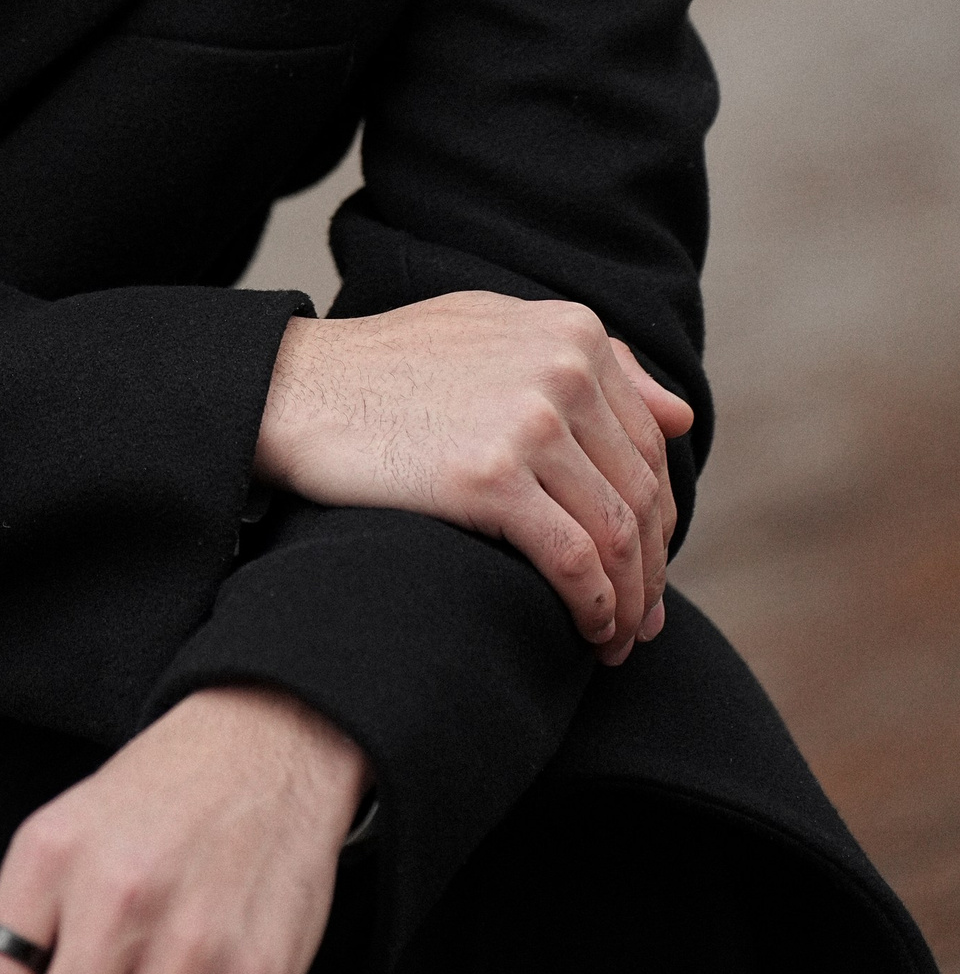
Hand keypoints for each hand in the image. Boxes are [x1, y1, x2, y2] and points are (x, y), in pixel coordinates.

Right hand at [255, 295, 694, 662]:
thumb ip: (588, 362)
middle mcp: (562, 370)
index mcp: (571, 333)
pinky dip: (593, 607)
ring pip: (616, 534)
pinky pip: (574, 561)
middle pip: (640, 494)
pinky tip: (586, 632)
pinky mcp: (490, 477)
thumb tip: (678, 413)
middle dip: (650, 570)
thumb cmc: (386, 367)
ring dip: (629, 602)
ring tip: (615, 642)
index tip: (647, 567)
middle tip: (643, 625)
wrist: (295, 391)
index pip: (647, 445)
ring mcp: (529, 422)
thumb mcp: (491, 332)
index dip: (657, 517)